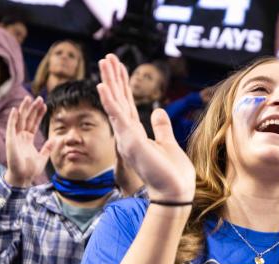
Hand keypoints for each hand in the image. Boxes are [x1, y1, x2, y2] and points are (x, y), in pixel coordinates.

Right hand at [4, 96, 55, 186]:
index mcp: (28, 139)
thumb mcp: (43, 156)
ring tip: (28, 98)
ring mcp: (15, 138)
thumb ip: (48, 148)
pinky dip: (13, 119)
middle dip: (33, 108)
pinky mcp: (10, 141)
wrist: (23, 177)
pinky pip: (11, 128)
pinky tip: (15, 110)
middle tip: (39, 98)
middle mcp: (21, 136)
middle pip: (27, 119)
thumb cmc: (30, 169)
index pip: (34, 123)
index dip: (39, 114)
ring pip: (20, 120)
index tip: (45, 105)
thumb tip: (55, 140)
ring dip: (24, 109)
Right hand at [97, 54, 194, 201]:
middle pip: (119, 100)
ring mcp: (128, 138)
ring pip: (117, 104)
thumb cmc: (172, 173)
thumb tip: (158, 110)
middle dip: (114, 78)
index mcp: (136, 134)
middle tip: (108, 57)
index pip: (127, 104)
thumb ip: (161, 127)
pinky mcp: (132, 142)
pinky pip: (118, 117)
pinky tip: (103, 85)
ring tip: (105, 61)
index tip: (119, 67)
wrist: (175, 192)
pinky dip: (111, 101)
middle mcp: (128, 135)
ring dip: (110, 82)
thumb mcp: (167, 143)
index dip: (122, 85)